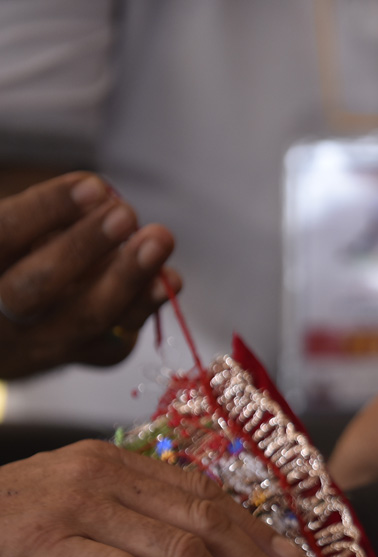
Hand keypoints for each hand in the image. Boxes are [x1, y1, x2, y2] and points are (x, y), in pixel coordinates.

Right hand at [0, 172, 181, 378]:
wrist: (9, 329)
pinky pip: (116, 339)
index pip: (5, 236)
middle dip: (85, 247)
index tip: (93, 186)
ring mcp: (40, 342)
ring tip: (159, 239)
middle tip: (125, 214)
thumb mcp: (21, 234)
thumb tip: (100, 197)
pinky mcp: (81, 356)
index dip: (47, 209)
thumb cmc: (17, 260)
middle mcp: (1, 315)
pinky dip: (145, 305)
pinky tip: (168, 280)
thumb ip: (50, 217)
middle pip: (38, 287)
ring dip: (129, 277)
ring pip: (85, 318)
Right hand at [0, 440, 311, 556]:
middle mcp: (104, 476)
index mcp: (119, 465)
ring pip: (177, 552)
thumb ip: (137, 521)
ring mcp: (75, 508)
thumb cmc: (7, 532)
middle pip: (206, 524)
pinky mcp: (45, 547)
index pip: (207, 496)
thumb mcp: (81, 515)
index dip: (258, 532)